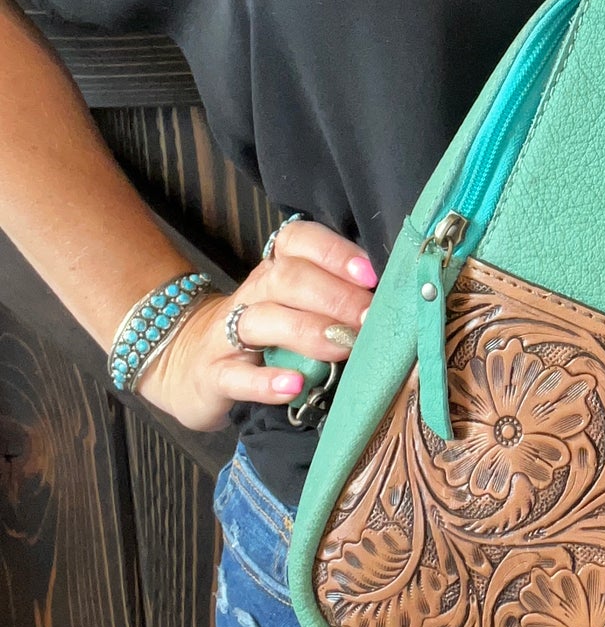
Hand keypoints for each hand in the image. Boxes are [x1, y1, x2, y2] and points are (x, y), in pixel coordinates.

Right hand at [134, 218, 379, 432]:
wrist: (188, 363)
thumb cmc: (264, 334)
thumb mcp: (296, 308)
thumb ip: (335, 299)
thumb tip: (393, 302)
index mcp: (276, 270)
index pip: (298, 240)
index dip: (334, 252)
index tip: (370, 275)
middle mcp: (252, 293)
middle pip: (287, 278)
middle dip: (335, 296)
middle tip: (369, 319)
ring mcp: (227, 334)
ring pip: (263, 319)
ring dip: (309, 331)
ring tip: (343, 346)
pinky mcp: (212, 375)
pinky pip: (236, 376)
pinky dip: (266, 381)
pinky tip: (295, 386)